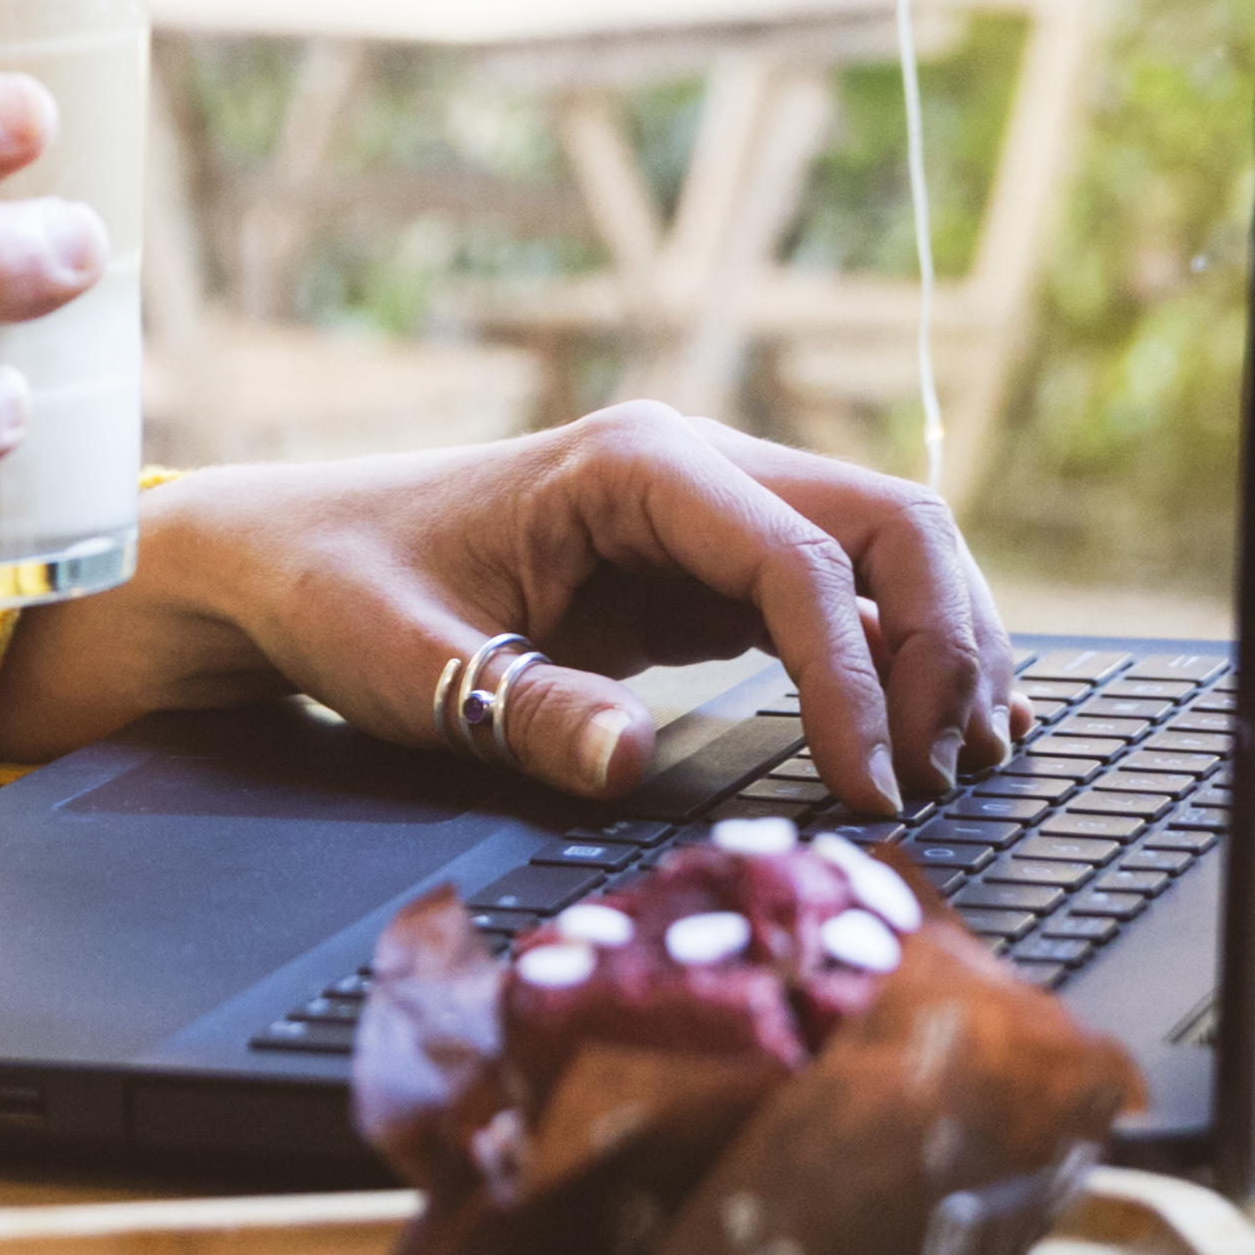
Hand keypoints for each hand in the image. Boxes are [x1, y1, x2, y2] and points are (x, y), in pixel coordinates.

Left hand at [0, 402, 1031, 815]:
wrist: (291, 555)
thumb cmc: (342, 592)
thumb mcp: (409, 666)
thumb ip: (520, 709)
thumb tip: (627, 761)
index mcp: (635, 466)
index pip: (795, 558)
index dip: (855, 675)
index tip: (870, 788)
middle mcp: (696, 469)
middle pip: (885, 525)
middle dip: (939, 643)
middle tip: (944, 774)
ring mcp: (712, 514)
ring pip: (883, 554)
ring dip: (939, 647)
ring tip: (963, 763)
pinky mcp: (710, 570)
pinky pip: (839, 598)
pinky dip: (898, 655)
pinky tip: (939, 729)